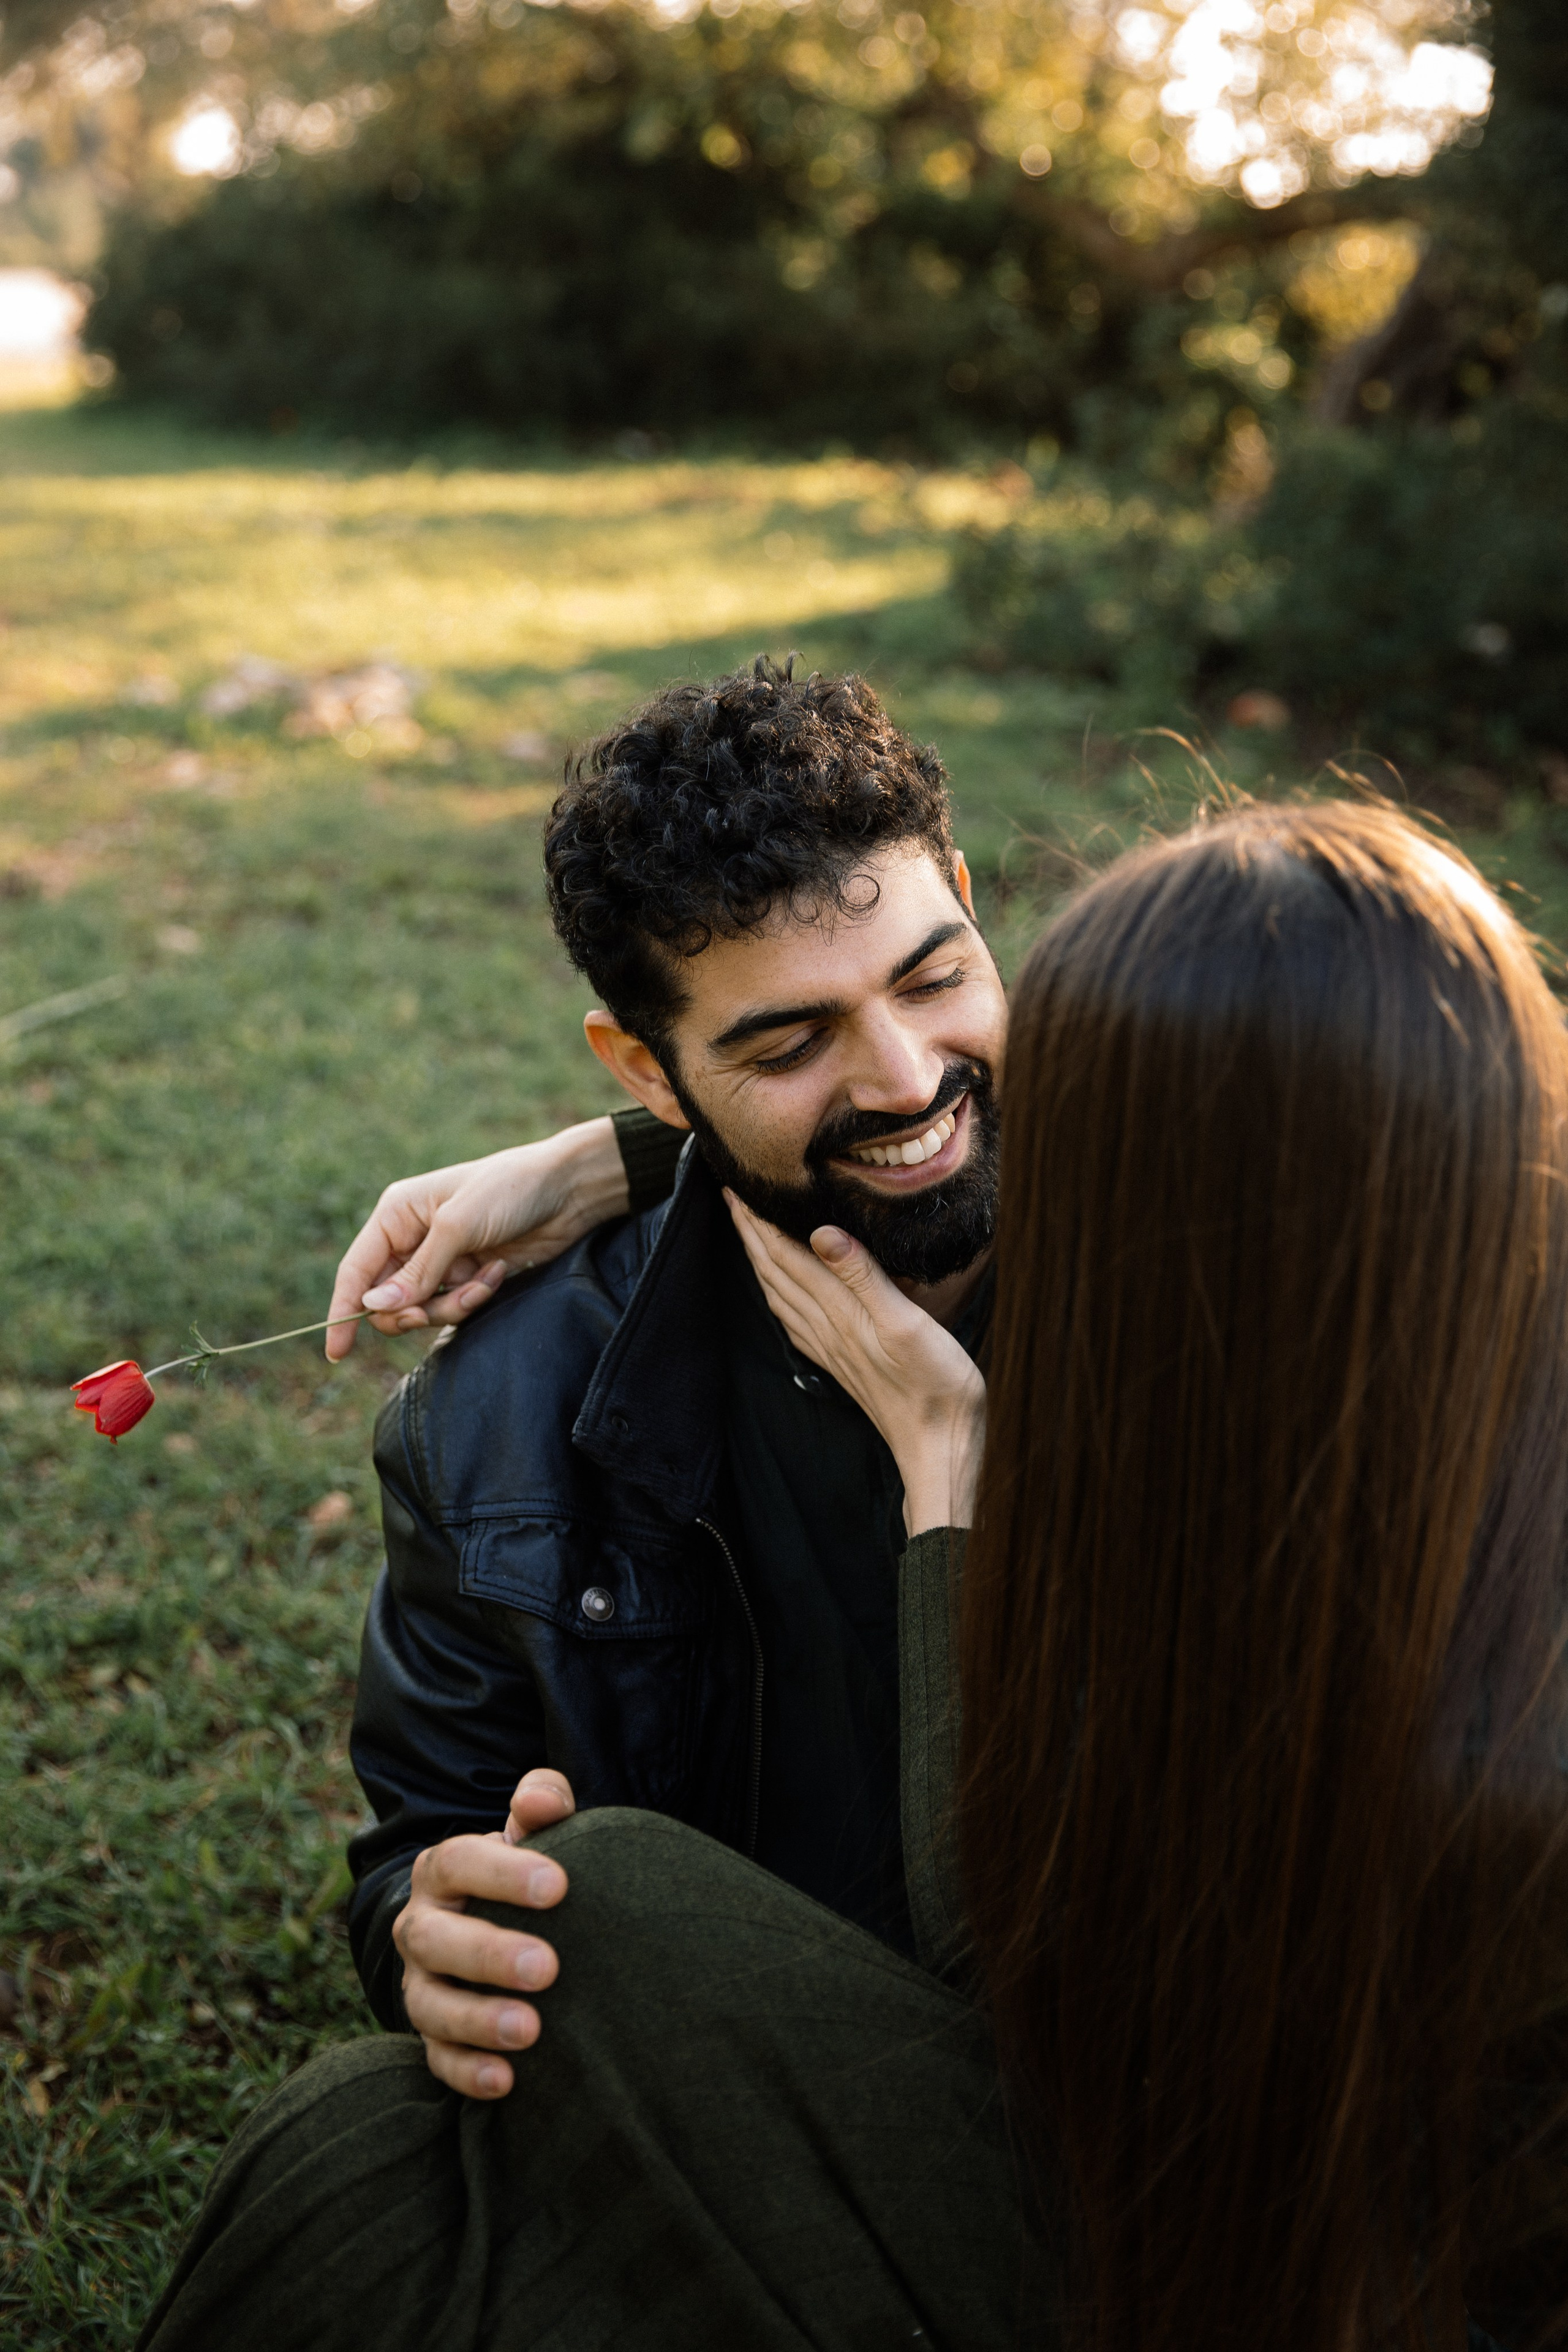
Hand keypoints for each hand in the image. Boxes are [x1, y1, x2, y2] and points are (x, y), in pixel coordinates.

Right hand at [325, 1120, 629, 1358]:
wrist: (567, 1190)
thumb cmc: (509, 1190)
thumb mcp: (457, 1227)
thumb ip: (417, 1273)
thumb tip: (374, 1307)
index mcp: (396, 1214)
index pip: (356, 1270)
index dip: (343, 1310)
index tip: (337, 1353)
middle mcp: (411, 1238)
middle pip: (386, 1299)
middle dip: (412, 1311)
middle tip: (430, 1312)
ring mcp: (440, 1259)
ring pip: (422, 1309)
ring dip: (453, 1305)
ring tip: (484, 1281)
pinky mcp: (467, 1274)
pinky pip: (453, 1306)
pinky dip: (474, 1298)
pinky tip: (497, 1273)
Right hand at [393, 1768, 575, 2097]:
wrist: (497, 1922)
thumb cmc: (525, 1871)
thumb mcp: (532, 1833)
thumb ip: (542, 1803)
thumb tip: (542, 1801)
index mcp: (443, 1870)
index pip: (459, 1862)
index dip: (503, 1873)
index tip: (559, 1886)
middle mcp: (421, 1926)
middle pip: (435, 1939)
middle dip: (488, 1955)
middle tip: (547, 1967)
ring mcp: (421, 1984)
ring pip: (429, 2006)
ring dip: (477, 2021)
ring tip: (530, 2030)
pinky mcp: (432, 2035)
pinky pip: (437, 2059)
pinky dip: (467, 2072)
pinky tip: (507, 2081)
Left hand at [727, 1195, 985, 1534]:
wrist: (939, 1446)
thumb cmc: (934, 1386)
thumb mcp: (906, 1323)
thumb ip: (862, 1277)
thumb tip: (821, 1233)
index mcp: (838, 1312)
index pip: (784, 1255)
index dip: (758, 1220)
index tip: (734, 1186)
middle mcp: (825, 1328)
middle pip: (774, 1271)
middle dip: (749, 1233)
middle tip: (729, 1197)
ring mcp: (830, 1347)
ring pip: (780, 1294)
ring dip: (760, 1260)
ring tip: (748, 1233)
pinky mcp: (842, 1361)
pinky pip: (796, 1319)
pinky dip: (780, 1294)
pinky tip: (782, 1293)